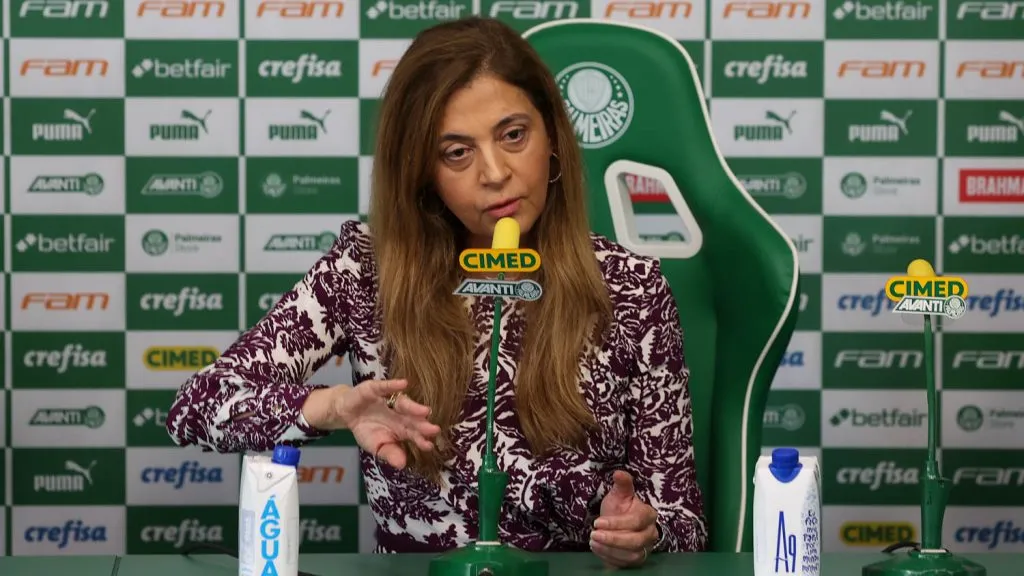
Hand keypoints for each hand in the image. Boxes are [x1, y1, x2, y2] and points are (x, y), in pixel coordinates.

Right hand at [304, 380, 440, 469]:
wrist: (346, 413)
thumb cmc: (366, 430)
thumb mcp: (375, 446)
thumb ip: (389, 453)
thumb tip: (402, 465)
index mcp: (403, 428)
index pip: (415, 434)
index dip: (422, 440)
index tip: (429, 446)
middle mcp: (400, 413)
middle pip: (414, 419)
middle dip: (423, 424)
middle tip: (434, 429)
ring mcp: (390, 400)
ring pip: (404, 403)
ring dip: (414, 407)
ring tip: (425, 411)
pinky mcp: (376, 389)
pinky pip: (386, 387)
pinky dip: (394, 385)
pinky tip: (403, 384)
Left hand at [590, 470, 659, 568]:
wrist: (619, 524)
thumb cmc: (620, 508)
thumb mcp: (620, 494)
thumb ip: (622, 484)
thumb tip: (618, 472)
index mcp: (648, 515)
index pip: (635, 521)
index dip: (616, 523)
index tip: (596, 522)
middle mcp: (650, 534)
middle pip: (635, 541)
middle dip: (613, 539)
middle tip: (593, 535)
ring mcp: (645, 548)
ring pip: (631, 555)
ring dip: (610, 550)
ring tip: (593, 541)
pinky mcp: (636, 560)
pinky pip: (625, 564)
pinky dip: (610, 558)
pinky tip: (597, 549)